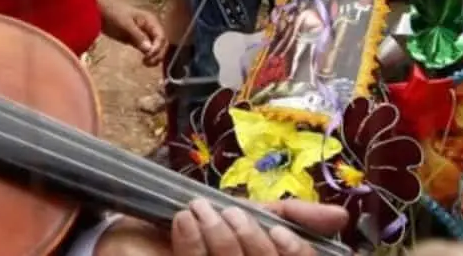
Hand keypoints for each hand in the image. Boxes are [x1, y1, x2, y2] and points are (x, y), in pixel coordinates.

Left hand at [101, 1, 167, 65]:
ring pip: (156, 48)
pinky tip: (144, 62)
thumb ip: (137, 36)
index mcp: (150, 20)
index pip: (161, 36)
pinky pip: (148, 50)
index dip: (158, 47)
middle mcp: (151, 27)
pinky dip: (149, 56)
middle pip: (162, 43)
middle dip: (158, 54)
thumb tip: (149, 49)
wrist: (100, 11)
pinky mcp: (138, 41)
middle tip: (148, 62)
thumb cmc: (113, 13)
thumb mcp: (125, 24)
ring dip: (155, 57)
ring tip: (146, 64)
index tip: (148, 55)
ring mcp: (145, 34)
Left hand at [172, 198, 347, 255]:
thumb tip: (339, 217)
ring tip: (200, 211)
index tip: (279, 232)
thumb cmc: (185, 233)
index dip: (297, 253)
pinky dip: (193, 240)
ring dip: (220, 236)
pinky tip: (185, 222)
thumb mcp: (240, 220)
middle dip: (252, 240)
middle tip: (229, 214)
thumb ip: (283, 218)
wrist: (123, 245)